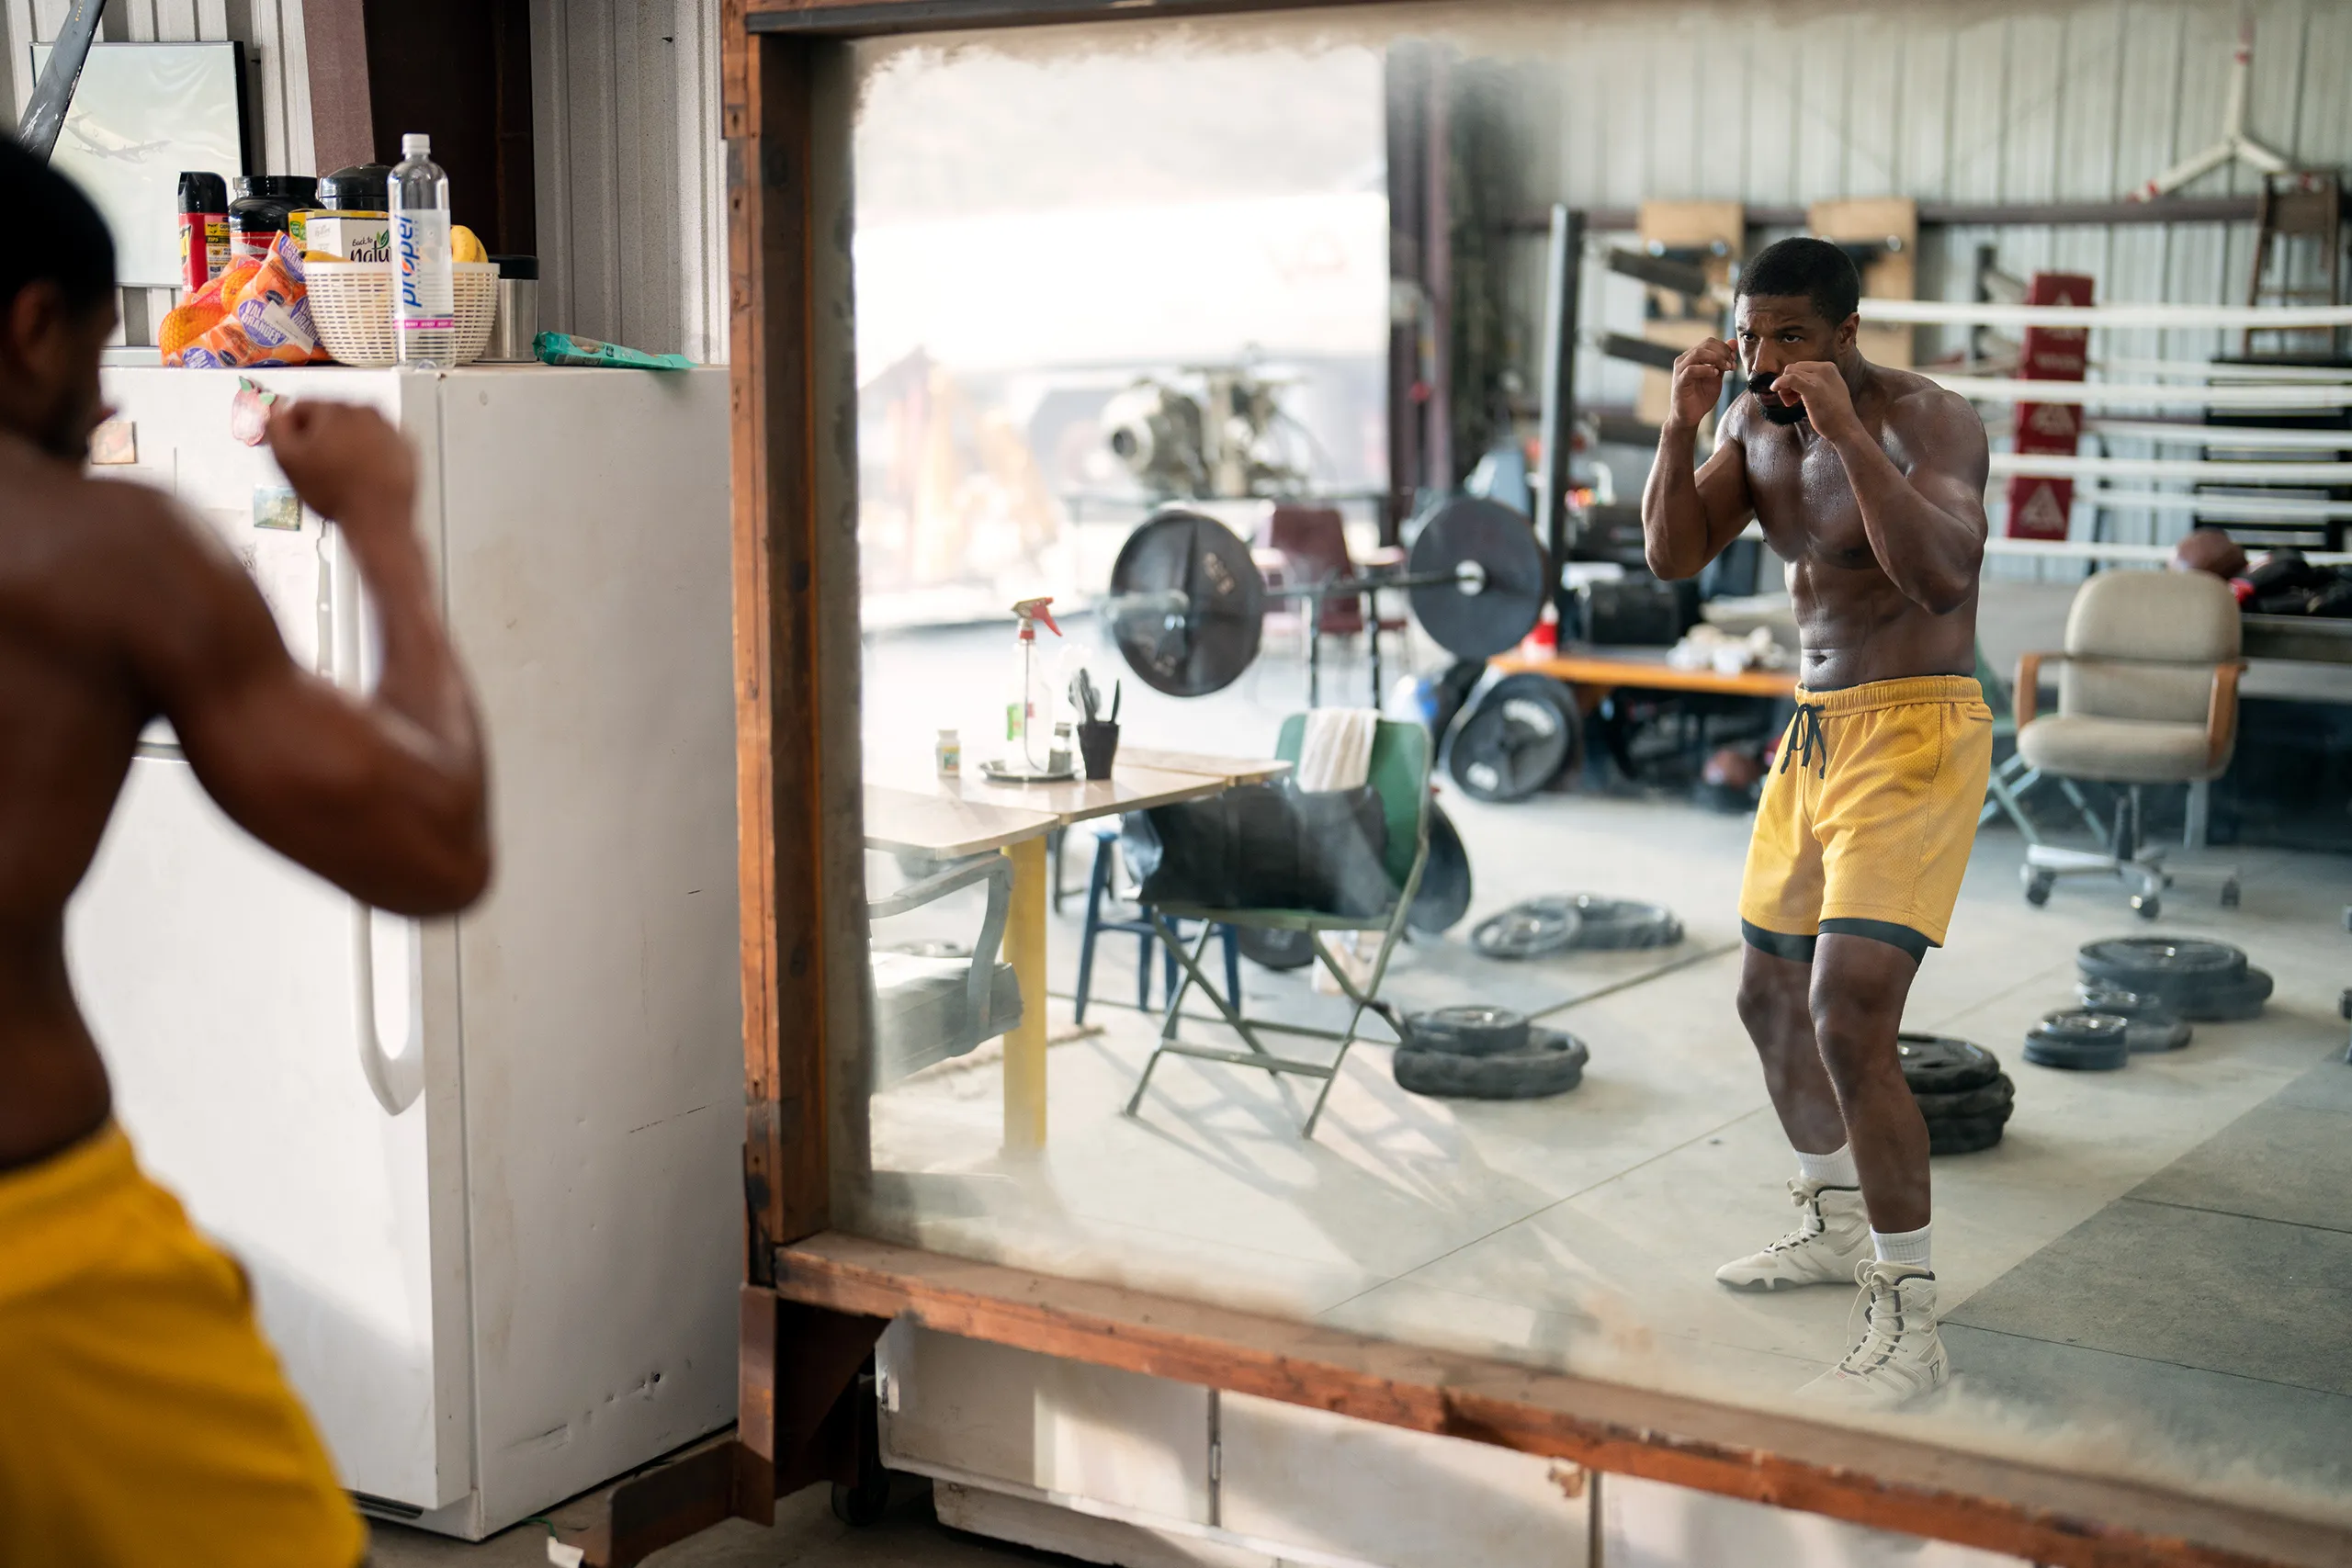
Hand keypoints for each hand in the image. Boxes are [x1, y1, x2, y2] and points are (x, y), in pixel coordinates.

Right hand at [266, 401, 416, 534]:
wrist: (378, 518)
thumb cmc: (333, 492)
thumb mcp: (289, 460)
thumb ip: (277, 428)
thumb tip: (278, 411)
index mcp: (334, 409)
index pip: (302, 407)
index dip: (294, 429)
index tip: (297, 450)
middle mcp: (365, 410)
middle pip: (332, 415)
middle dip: (322, 434)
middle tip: (320, 464)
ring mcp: (390, 428)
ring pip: (357, 428)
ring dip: (347, 441)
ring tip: (344, 471)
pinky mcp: (407, 446)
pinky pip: (381, 442)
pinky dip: (372, 451)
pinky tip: (366, 472)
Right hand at [1667, 338, 1736, 429]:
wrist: (1690, 416)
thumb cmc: (1701, 397)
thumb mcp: (1717, 375)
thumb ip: (1723, 359)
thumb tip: (1733, 342)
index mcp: (1692, 357)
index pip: (1709, 342)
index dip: (1724, 347)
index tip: (1734, 359)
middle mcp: (1684, 360)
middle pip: (1705, 345)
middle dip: (1723, 353)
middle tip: (1732, 365)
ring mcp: (1680, 370)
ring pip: (1698, 353)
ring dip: (1717, 359)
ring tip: (1726, 369)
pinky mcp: (1679, 381)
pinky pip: (1691, 369)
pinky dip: (1706, 369)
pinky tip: (1716, 374)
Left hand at [1765, 360, 1862, 440]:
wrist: (1845, 428)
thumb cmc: (1835, 413)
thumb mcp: (1829, 389)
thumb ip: (1817, 381)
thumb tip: (1796, 379)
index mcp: (1829, 367)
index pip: (1801, 366)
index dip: (1793, 379)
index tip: (1795, 394)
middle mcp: (1824, 369)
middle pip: (1793, 368)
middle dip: (1787, 383)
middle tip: (1791, 400)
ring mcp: (1819, 379)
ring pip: (1789, 372)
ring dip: (1784, 387)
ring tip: (1791, 402)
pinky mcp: (1812, 390)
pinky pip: (1789, 379)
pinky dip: (1779, 382)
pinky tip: (1774, 389)